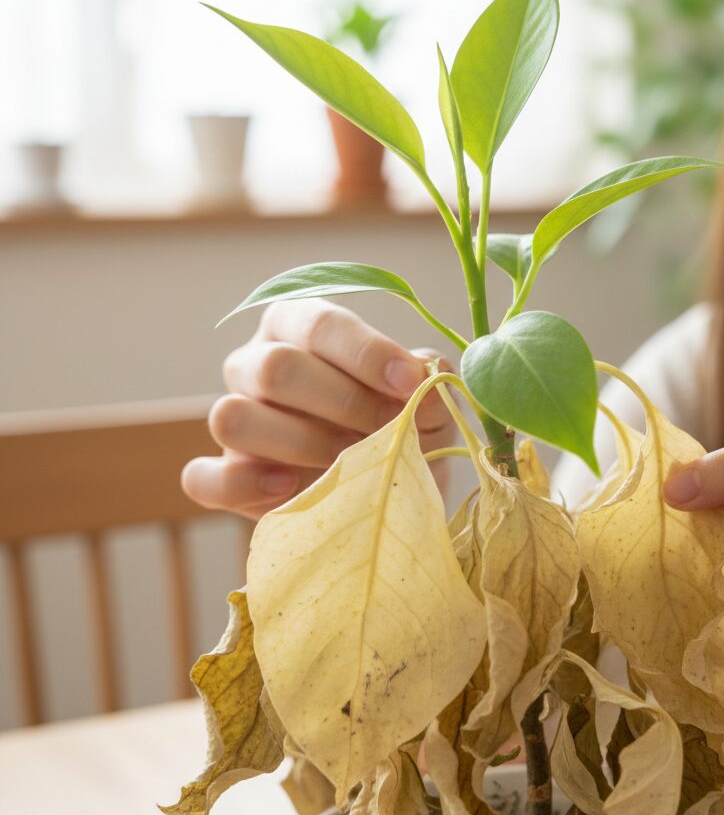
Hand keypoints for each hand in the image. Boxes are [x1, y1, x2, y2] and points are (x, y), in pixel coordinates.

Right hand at [182, 298, 455, 519]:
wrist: (388, 490)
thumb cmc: (404, 427)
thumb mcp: (428, 402)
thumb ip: (430, 383)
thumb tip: (429, 376)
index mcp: (303, 327)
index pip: (320, 323)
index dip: (366, 352)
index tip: (411, 382)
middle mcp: (258, 363)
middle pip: (275, 368)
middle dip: (342, 403)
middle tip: (389, 430)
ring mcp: (235, 417)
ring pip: (231, 416)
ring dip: (300, 443)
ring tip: (351, 463)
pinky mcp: (222, 475)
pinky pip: (202, 477)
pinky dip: (244, 484)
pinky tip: (291, 489)